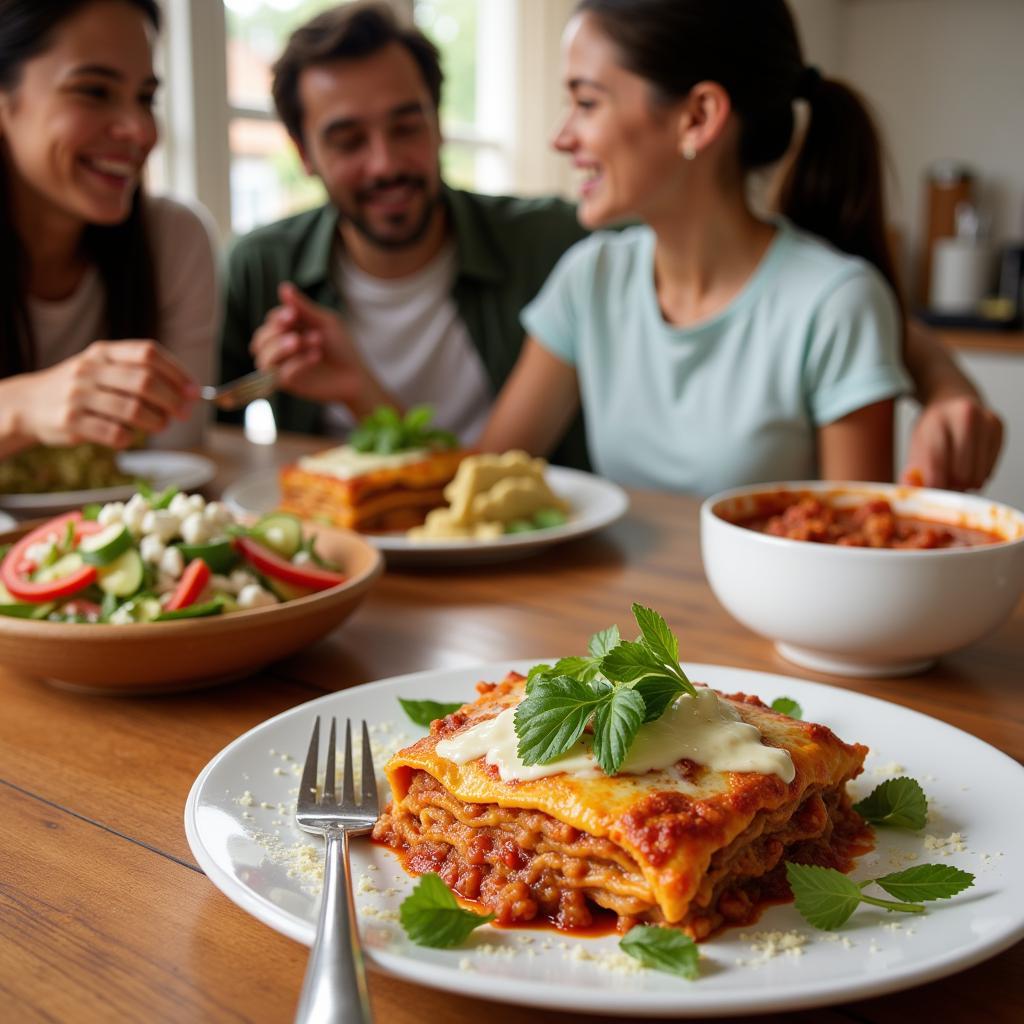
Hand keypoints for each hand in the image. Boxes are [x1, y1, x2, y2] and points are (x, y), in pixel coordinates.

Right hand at [10, 340, 197, 448]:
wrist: (29, 404)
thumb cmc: (83, 388)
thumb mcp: (104, 369)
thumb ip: (141, 374)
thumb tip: (188, 394)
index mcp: (103, 352)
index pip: (148, 353)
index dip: (177, 373)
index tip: (194, 392)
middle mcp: (89, 369)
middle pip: (144, 382)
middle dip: (172, 400)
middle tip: (183, 414)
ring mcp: (78, 395)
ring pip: (132, 409)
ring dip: (156, 421)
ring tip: (160, 425)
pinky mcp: (71, 422)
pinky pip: (114, 433)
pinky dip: (131, 438)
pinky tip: (131, 436)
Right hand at [249, 282, 392, 414]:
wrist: (355, 375)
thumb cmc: (341, 347)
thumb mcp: (324, 323)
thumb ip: (303, 308)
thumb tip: (283, 286)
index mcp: (288, 331)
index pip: (271, 321)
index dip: (278, 317)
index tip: (293, 314)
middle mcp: (281, 349)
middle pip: (261, 339)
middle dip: (276, 333)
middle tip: (298, 332)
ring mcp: (283, 368)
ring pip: (264, 358)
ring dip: (282, 348)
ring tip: (307, 342)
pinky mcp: (289, 384)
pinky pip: (280, 374)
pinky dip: (297, 363)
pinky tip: (316, 356)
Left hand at [901, 395, 1003, 490]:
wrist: (953, 401)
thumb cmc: (933, 428)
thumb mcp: (916, 444)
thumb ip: (913, 470)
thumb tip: (910, 490)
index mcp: (937, 420)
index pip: (937, 464)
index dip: (933, 487)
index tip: (929, 495)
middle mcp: (965, 417)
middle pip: (961, 475)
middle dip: (950, 486)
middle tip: (942, 482)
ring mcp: (986, 421)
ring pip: (978, 477)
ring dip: (965, 484)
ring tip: (954, 473)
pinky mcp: (999, 429)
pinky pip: (989, 471)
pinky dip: (977, 475)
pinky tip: (968, 463)